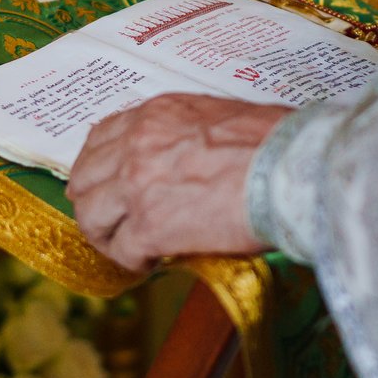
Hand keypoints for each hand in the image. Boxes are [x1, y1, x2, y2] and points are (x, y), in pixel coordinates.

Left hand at [66, 94, 290, 271]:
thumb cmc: (276, 143)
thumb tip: (185, 163)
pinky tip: (151, 262)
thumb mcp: (218, 119)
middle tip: (113, 224)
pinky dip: (132, 261)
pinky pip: (121, 250)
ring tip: (129, 248)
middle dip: (95, 205)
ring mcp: (137, 185)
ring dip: (108, 236)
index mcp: (154, 115)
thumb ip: (185, 136)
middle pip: (84, 180)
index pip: (100, 139)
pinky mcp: (150, 226)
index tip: (110, 188)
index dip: (100, 169)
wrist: (293, 168)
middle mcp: (136, 144)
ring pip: (91, 217)